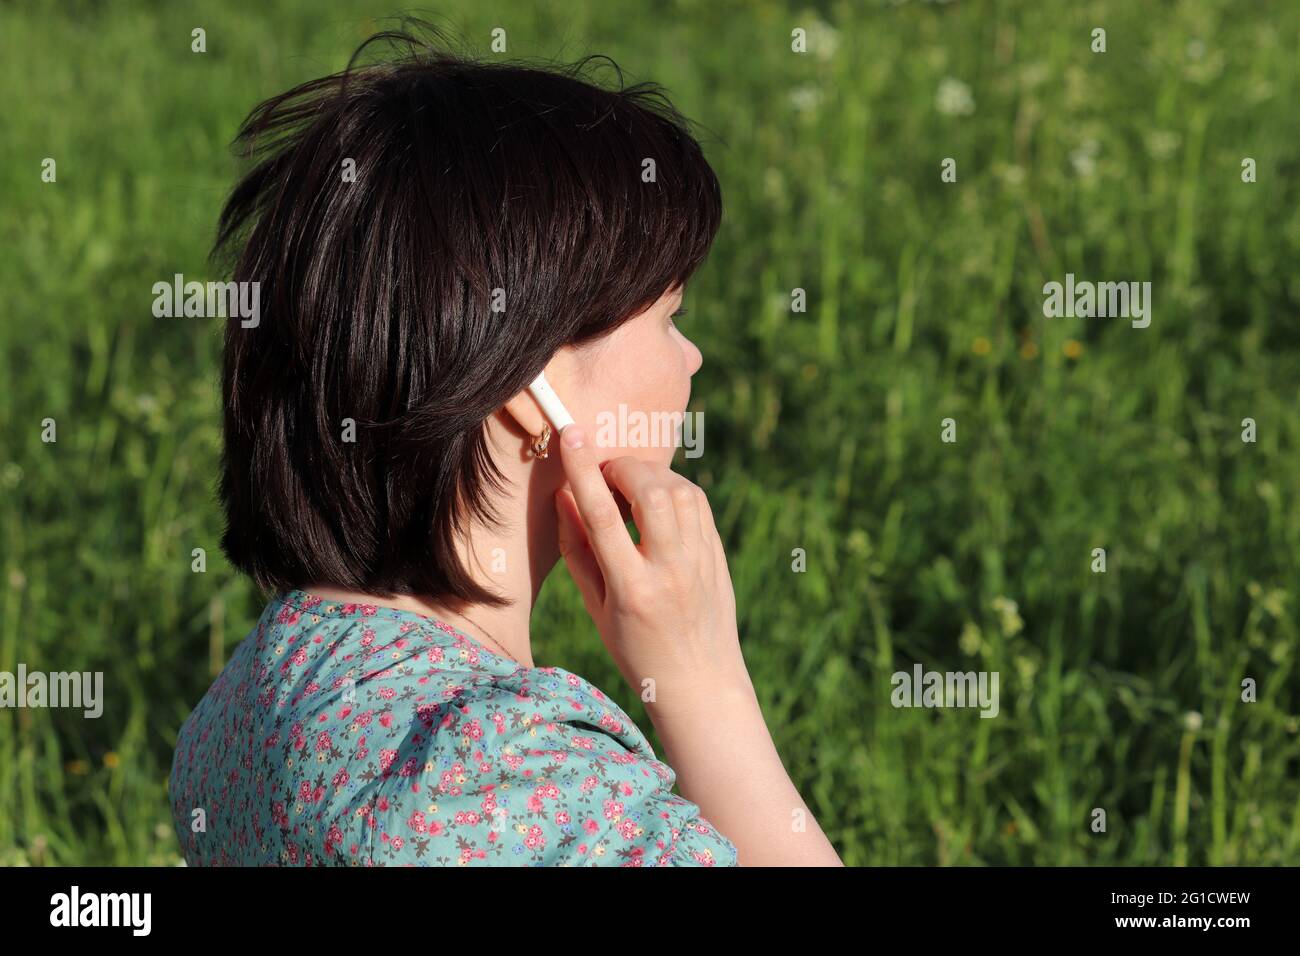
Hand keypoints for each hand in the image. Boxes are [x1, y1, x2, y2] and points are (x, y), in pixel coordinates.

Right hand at [553, 425, 751, 720]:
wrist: (700, 681)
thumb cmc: (636, 650)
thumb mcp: (597, 608)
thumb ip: (578, 550)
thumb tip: (565, 494)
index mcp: (632, 591)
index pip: (602, 516)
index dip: (583, 470)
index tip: (571, 433)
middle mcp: (670, 571)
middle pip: (648, 492)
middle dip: (621, 468)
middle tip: (603, 473)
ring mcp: (700, 561)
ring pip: (677, 491)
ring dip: (647, 475)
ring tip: (627, 488)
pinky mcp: (718, 554)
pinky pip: (696, 502)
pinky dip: (672, 488)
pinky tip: (655, 499)